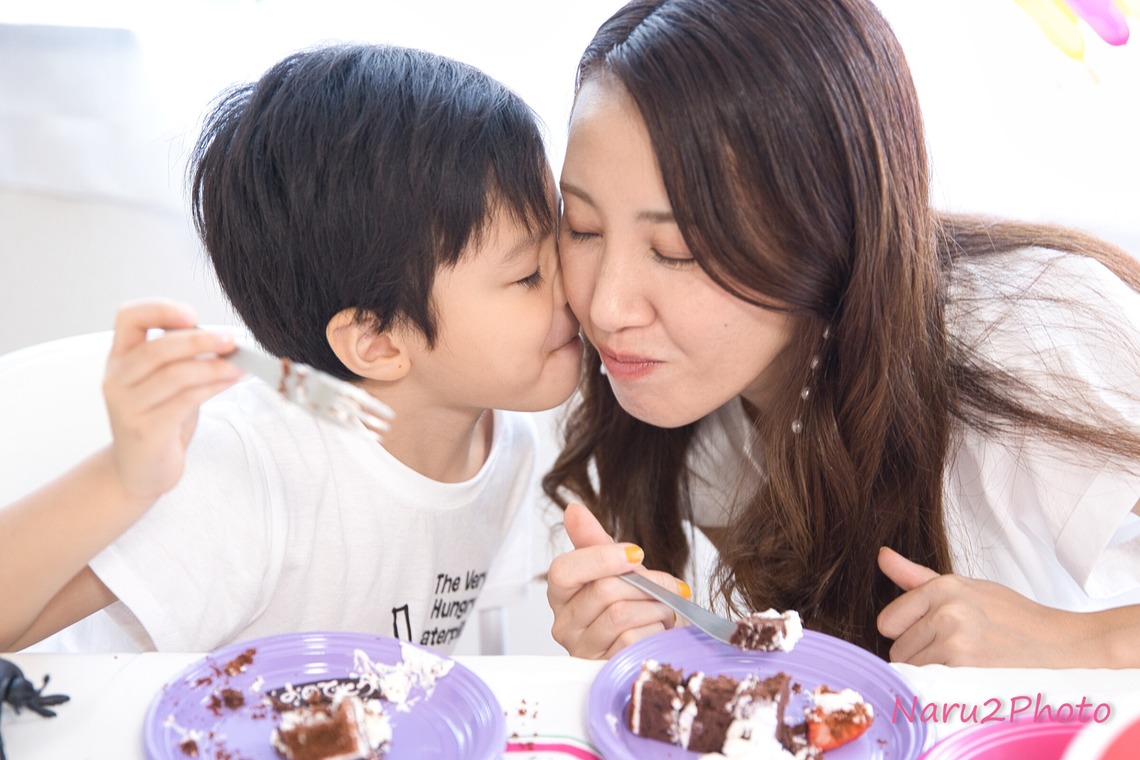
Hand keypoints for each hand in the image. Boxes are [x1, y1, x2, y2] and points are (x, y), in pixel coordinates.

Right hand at [102, 299, 241, 504]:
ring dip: (214, 366)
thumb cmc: (159, 421)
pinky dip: (213, 387)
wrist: (140, 471)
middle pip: (157, 348)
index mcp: (120, 358)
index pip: (129, 318)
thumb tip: (225, 340)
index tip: (193, 315)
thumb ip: (183, 360)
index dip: (160, 309)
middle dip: (200, 341)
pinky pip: (184, 400)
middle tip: (231, 340)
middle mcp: (117, 378)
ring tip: (240, 364)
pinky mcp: (145, 429)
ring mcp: (127, 405)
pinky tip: (230, 381)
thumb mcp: (166, 384)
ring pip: (175, 374)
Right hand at [547, 503, 689, 658]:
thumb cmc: (634, 604)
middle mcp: (564, 624)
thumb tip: (573, 509)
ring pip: (620, 615)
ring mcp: (583, 650)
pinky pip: (633, 642)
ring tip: (664, 611)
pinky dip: (656, 633)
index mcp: (562, 594)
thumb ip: (593, 540)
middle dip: (646, 584)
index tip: (637, 554)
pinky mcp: (604, 671)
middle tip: (669, 586)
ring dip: (655, 609)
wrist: (658, 643)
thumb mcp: (617, 569)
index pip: (563, 571)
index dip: (601, 558)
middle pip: (602, 591)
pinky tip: (659, 633)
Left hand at [876, 547, 1087, 666]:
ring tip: (965, 661)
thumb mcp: (964, 588)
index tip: (930, 633)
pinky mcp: (966, 666)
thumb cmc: (1010, 616)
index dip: (905, 632)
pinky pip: (930, 683)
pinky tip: (968, 675)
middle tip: (955, 648)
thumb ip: (915, 577)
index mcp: (942, 586)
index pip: (888, 621)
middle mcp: (946, 609)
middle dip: (919, 653)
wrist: (1058, 643)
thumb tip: (881, 555)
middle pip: (897, 648)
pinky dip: (944, 685)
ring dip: (932, 672)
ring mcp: (955, 638)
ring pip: (913, 668)